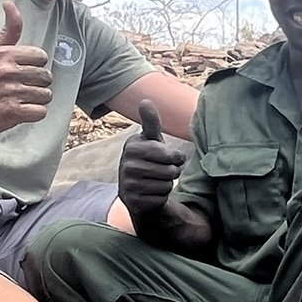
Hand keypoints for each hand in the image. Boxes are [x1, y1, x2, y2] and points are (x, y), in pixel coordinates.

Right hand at [0, 2, 51, 132]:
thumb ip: (9, 29)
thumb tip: (9, 3)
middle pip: (46, 77)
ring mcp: (9, 92)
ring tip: (21, 98)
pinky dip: (34, 113)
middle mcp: (6, 71)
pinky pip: (40, 112)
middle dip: (37, 84)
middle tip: (21, 87)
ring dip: (36, 99)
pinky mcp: (10, 112)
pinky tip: (21, 110)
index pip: (42, 57)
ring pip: (45, 95)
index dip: (35, 66)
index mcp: (5, 54)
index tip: (22, 71)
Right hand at [118, 99, 184, 214]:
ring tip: (156, 180)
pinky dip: (161, 196)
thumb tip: (145, 100)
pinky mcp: (133, 201)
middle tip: (163, 170)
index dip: (176, 157)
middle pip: (170, 171)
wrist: (137, 189)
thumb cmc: (149, 160)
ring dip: (167, 184)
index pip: (168, 154)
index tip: (171, 157)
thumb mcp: (152, 140)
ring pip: (166, 185)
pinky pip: (161, 198)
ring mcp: (128, 184)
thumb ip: (151, 122)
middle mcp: (126, 165)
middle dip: (173, 171)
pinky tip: (152, 192)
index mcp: (132, 146)